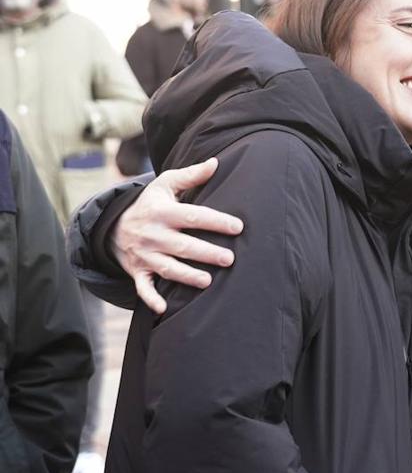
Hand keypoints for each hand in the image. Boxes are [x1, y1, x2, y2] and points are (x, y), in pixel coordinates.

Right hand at [113, 158, 243, 313]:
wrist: (113, 225)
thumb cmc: (150, 203)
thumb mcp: (165, 184)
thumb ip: (191, 175)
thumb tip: (217, 162)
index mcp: (162, 213)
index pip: (192, 217)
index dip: (216, 222)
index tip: (238, 227)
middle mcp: (153, 235)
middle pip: (183, 246)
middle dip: (206, 253)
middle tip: (229, 258)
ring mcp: (144, 255)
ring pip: (167, 268)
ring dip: (186, 276)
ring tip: (207, 281)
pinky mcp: (137, 271)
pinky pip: (142, 287)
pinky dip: (151, 298)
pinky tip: (163, 309)